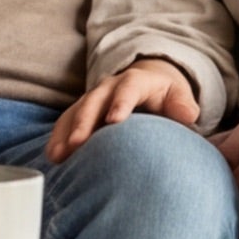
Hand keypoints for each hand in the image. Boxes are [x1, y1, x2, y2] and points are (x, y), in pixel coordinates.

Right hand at [46, 58, 198, 163]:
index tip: (114, 121)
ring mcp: (92, 99)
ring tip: (58, 155)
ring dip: (66, 133)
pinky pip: (66, 122)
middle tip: (77, 144)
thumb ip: (183, 105)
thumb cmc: (166, 96)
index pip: (128, 89)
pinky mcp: (81, 112)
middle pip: (94, 101)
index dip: (121, 103)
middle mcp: (109, 87)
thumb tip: (186, 115)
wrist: (148, 83)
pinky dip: (58, 138)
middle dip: (84, 122)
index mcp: (136, 82)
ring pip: (76, 112)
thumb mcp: (179, 95)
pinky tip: (53, 157)